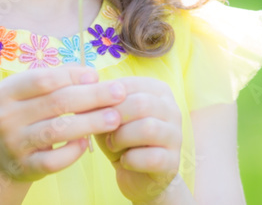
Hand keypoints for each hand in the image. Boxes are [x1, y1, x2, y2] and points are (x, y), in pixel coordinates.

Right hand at [0, 64, 126, 182]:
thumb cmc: (24, 115)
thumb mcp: (29, 92)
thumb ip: (58, 79)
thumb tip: (91, 75)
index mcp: (8, 91)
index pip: (45, 79)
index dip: (74, 76)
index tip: (97, 75)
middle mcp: (7, 117)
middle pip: (57, 103)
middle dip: (93, 97)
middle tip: (119, 93)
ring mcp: (14, 144)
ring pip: (57, 131)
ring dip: (90, 123)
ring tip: (115, 118)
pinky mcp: (25, 167)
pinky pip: (54, 160)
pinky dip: (72, 152)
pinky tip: (86, 144)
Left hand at [93, 77, 183, 203]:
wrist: (137, 176)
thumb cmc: (122, 140)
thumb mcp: (109, 118)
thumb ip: (101, 104)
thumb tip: (86, 90)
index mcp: (158, 91)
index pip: (129, 85)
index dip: (105, 98)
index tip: (91, 112)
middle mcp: (172, 109)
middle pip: (141, 104)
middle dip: (114, 118)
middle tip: (104, 131)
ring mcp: (176, 136)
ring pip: (148, 128)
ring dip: (121, 138)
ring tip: (113, 145)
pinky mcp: (172, 162)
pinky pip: (151, 157)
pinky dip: (131, 160)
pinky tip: (125, 162)